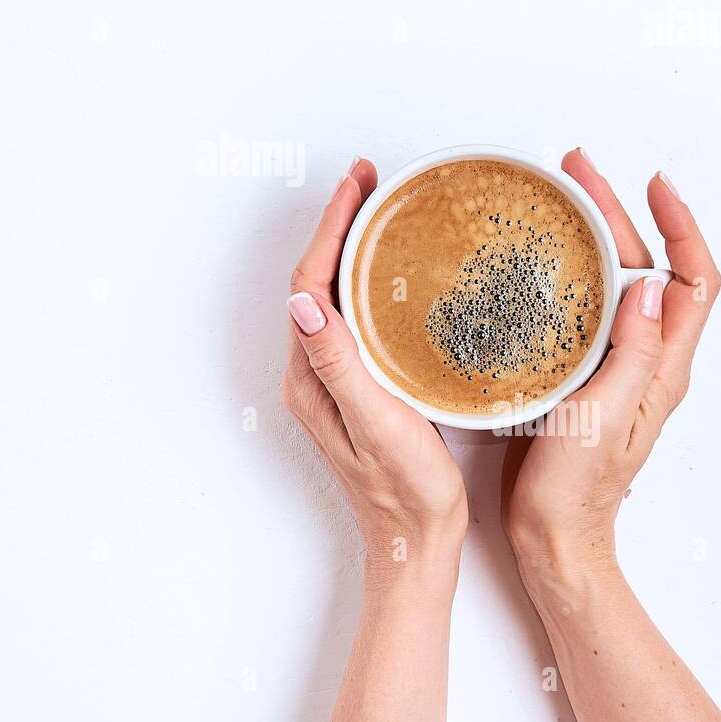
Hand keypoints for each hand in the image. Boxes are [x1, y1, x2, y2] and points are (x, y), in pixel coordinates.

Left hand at [282, 158, 468, 587]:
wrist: (418, 541)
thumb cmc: (404, 489)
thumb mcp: (375, 421)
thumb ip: (338, 362)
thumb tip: (302, 300)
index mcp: (312, 375)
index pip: (310, 282)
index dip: (331, 228)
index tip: (357, 187)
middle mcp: (316, 371)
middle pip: (318, 279)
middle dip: (341, 224)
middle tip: (372, 181)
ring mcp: (337, 378)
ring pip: (337, 294)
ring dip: (354, 246)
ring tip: (382, 207)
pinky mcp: (362, 384)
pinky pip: (358, 314)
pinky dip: (371, 278)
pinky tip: (398, 270)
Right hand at [501, 149, 720, 581]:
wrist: (552, 536)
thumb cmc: (578, 490)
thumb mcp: (607, 417)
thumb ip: (631, 354)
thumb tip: (643, 285)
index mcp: (663, 366)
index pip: (692, 281)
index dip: (681, 226)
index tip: (654, 183)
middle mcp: (643, 358)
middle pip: (643, 268)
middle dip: (619, 213)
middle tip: (577, 171)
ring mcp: (609, 364)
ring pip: (609, 282)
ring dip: (590, 236)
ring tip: (555, 198)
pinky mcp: (575, 372)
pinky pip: (578, 308)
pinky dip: (562, 272)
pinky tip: (532, 259)